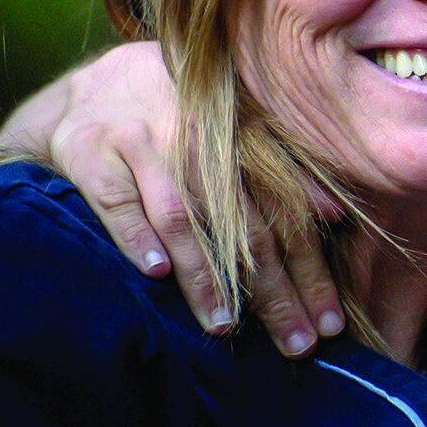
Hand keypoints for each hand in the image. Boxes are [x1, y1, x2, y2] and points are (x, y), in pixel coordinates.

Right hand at [35, 44, 342, 352]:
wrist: (93, 83)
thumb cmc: (180, 118)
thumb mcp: (235, 132)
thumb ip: (284, 172)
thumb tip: (335, 216)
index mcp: (242, 138)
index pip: (287, 215)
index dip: (310, 271)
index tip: (329, 322)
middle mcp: (198, 139)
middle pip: (244, 225)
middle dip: (272, 290)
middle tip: (295, 343)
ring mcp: (143, 142)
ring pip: (181, 217)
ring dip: (204, 274)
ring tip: (224, 325)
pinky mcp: (91, 151)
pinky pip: (117, 200)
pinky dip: (135, 237)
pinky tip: (154, 275)